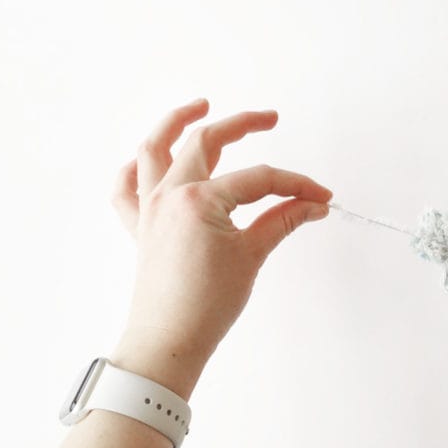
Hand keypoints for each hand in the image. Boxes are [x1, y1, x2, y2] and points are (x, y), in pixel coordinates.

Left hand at [109, 99, 331, 395]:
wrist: (168, 341)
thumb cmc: (206, 306)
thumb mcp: (252, 256)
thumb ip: (282, 221)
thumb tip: (311, 205)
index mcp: (199, 199)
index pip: (258, 179)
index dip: (295, 184)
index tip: (320, 195)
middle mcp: (169, 194)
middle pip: (205, 142)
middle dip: (241, 124)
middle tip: (269, 119)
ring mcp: (150, 208)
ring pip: (155, 149)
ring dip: (174, 122)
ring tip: (198, 106)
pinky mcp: (140, 227)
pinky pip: (126, 187)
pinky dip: (136, 168)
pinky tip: (151, 159)